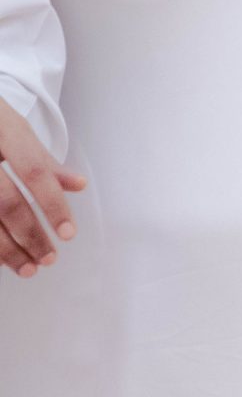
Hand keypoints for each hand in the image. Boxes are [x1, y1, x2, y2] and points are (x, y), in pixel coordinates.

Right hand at [0, 97, 84, 279]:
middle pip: (7, 202)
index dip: (53, 204)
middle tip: (49, 258)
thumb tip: (78, 185)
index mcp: (3, 129)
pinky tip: (2, 259)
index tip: (68, 234)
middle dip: (30, 235)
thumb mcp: (14, 130)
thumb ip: (43, 160)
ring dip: (7, 249)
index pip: (34, 171)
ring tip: (29, 267)